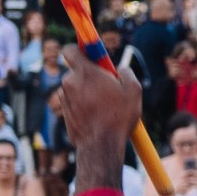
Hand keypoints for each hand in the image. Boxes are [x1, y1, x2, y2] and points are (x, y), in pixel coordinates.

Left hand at [59, 43, 146, 167]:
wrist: (100, 146)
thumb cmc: (118, 117)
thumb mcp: (133, 90)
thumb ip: (126, 72)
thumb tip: (120, 69)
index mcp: (85, 72)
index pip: (70, 49)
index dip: (80, 49)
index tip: (91, 53)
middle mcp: (70, 82)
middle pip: (77, 70)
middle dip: (89, 74)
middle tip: (107, 84)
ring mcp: (64, 98)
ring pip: (76, 87)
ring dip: (87, 91)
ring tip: (104, 105)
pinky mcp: (63, 112)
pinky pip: (74, 102)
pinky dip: (83, 105)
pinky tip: (97, 116)